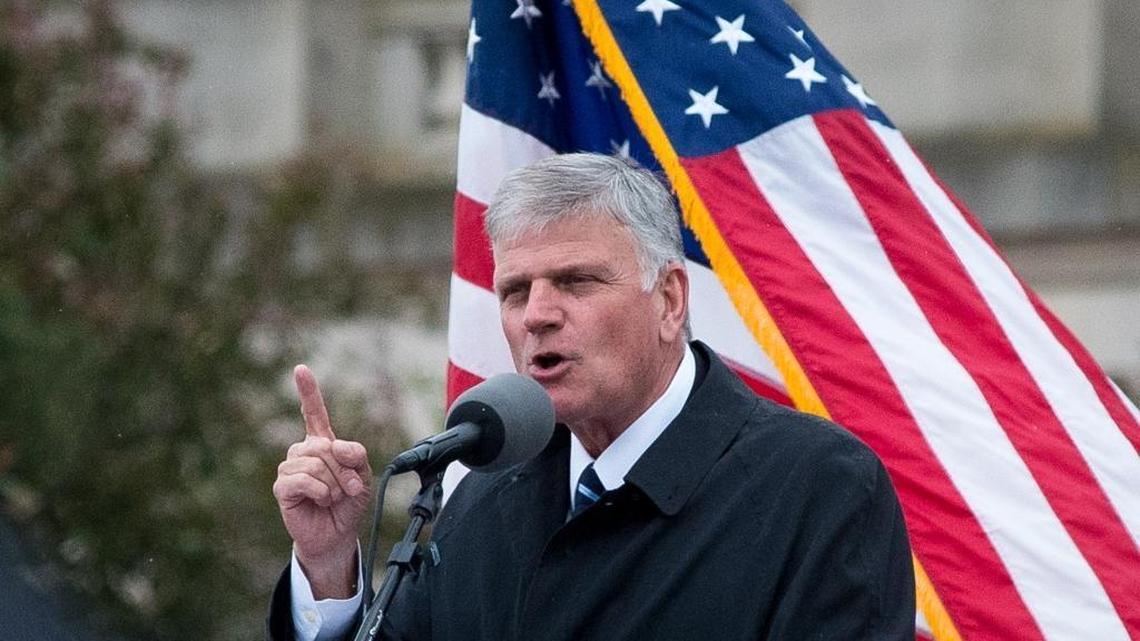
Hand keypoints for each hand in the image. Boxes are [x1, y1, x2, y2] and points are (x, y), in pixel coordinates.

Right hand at [273, 364, 372, 598]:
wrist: (337, 534)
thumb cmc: (348, 503)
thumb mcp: (363, 475)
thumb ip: (356, 455)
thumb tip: (334, 446)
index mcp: (323, 444)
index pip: (314, 413)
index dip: (308, 392)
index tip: (301, 369)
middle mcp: (304, 452)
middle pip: (325, 446)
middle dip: (344, 469)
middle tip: (350, 488)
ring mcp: (291, 468)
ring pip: (315, 463)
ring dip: (333, 483)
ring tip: (334, 497)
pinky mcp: (283, 488)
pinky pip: (302, 479)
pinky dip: (320, 490)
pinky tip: (321, 499)